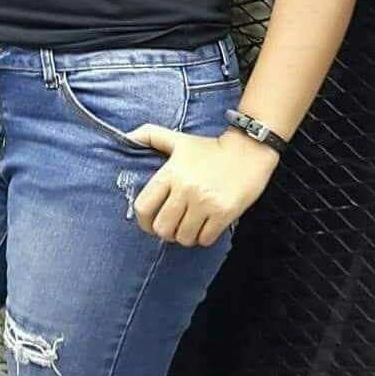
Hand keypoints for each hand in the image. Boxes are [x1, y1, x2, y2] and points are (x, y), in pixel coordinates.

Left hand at [123, 123, 279, 246]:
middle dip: (166, 231)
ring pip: (183, 237)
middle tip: (173, 224)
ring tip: (190, 224)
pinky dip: (203, 237)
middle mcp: (186, 189)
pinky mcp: (224, 213)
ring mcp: (205, 203)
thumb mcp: (178, 139)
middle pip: (162, 228)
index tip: (150, 221)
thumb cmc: (209, 148)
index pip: (144, 207)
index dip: (143, 220)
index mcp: (171, 172)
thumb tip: (126, 137)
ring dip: (185, 235)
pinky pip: (204, 240)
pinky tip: (206, 225)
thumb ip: (149, 135)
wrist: (248, 151)